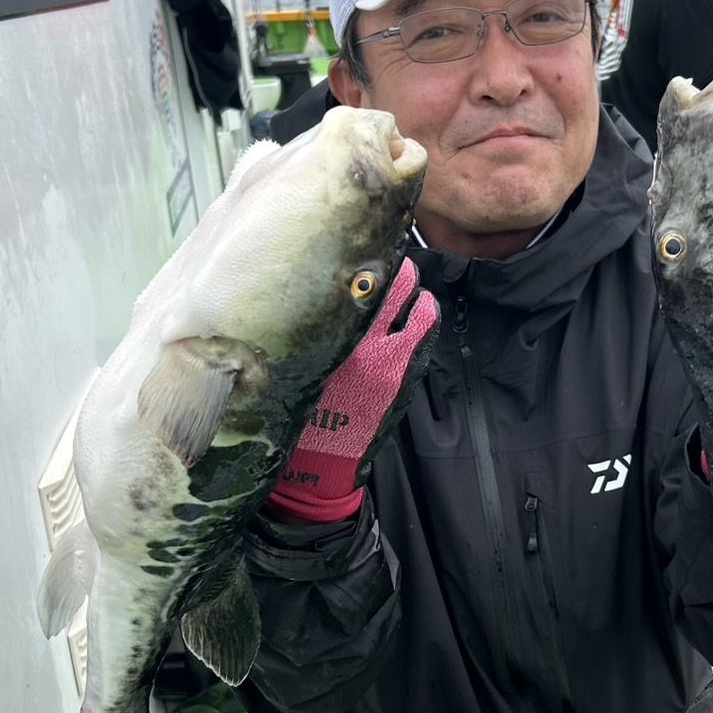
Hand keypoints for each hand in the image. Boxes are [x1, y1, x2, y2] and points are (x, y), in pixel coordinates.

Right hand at [268, 258, 438, 522]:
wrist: (316, 469)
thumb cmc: (291, 415)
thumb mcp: (288, 365)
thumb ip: (306, 330)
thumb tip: (315, 289)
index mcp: (323, 336)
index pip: (349, 276)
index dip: (356, 253)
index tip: (353, 243)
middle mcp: (358, 341)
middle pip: (387, 278)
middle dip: (388, 263)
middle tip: (383, 253)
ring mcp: (388, 356)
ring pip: (412, 298)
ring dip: (409, 285)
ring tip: (402, 277)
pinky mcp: (405, 373)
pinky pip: (424, 326)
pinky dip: (423, 311)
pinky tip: (418, 307)